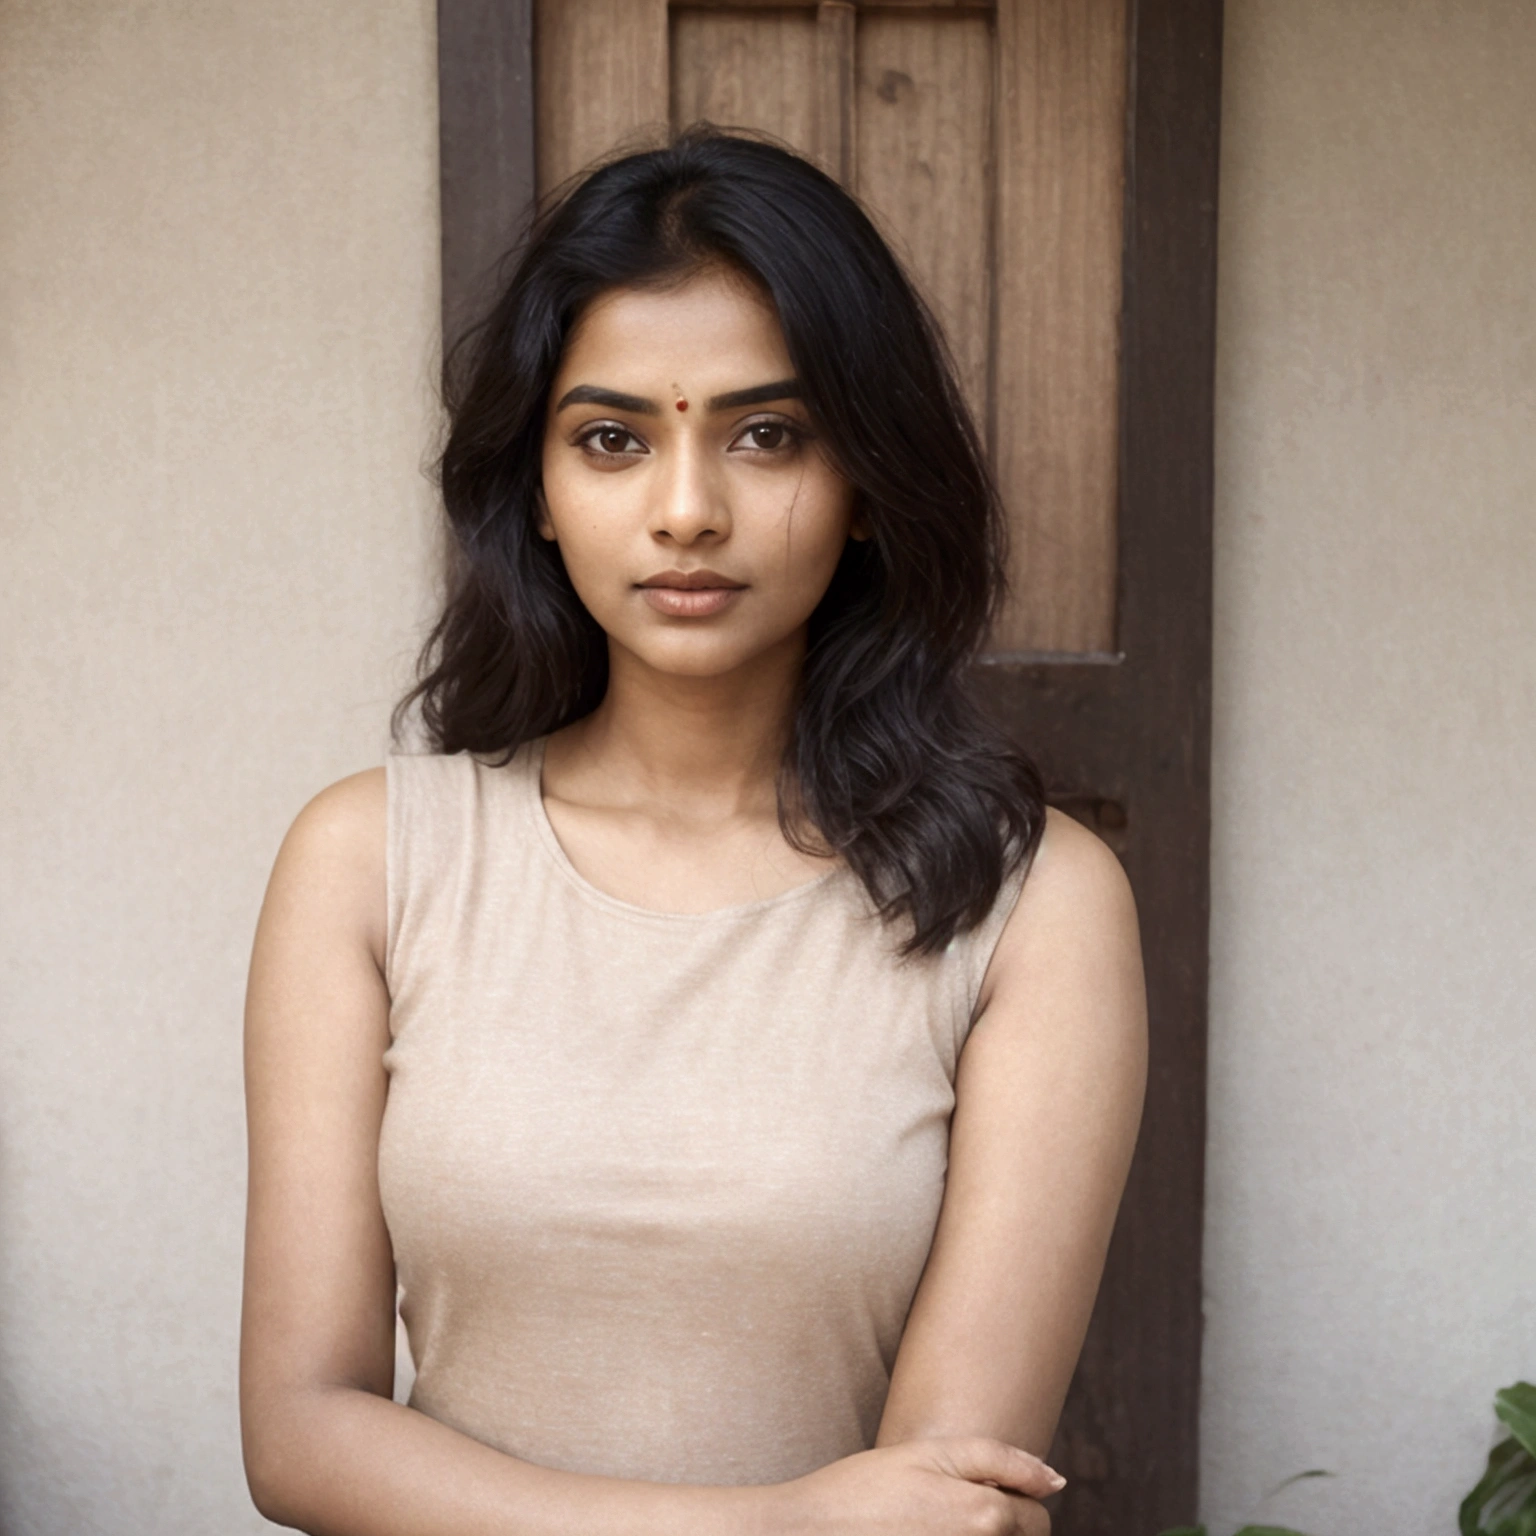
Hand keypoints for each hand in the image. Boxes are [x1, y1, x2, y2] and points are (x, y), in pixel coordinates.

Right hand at [781, 1436, 1060, 1534]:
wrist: (807, 1534)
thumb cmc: (864, 1488)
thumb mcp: (929, 1454)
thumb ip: (999, 1460)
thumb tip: (1056, 1481)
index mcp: (984, 1515)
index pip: (1037, 1520)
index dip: (1016, 1502)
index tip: (976, 1495)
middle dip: (1002, 1529)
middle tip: (951, 1514)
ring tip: (936, 1526)